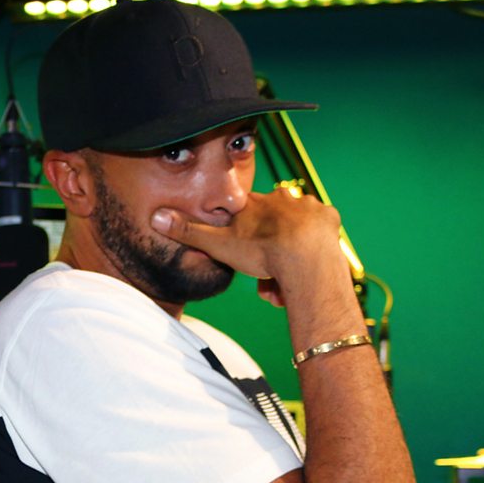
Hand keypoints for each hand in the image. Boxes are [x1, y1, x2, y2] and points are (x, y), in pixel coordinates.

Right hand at [152, 188, 345, 293]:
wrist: (305, 258)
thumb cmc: (262, 251)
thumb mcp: (218, 244)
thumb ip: (188, 232)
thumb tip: (155, 217)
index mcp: (256, 203)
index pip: (245, 216)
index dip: (243, 237)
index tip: (245, 255)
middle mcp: (281, 199)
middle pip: (270, 226)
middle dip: (266, 252)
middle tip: (264, 278)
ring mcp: (307, 207)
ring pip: (293, 232)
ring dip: (286, 256)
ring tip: (282, 283)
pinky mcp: (328, 219)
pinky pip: (318, 234)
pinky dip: (311, 250)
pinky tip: (304, 267)